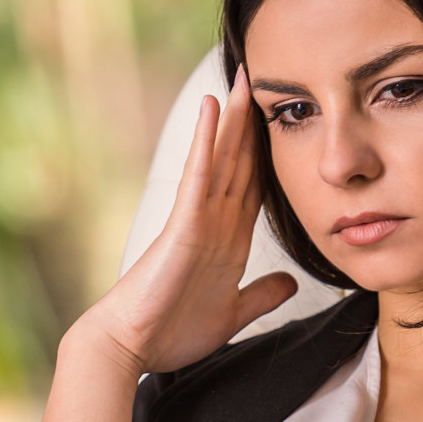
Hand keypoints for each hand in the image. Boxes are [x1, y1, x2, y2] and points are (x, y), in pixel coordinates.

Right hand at [73, 66, 298, 375]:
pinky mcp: (183, 223)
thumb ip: (261, 295)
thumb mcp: (234, 313)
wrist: (131, 346)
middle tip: (264, 77)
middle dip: (253, 122)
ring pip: (222, 157)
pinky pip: (199, 174)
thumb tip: (291, 282)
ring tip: (243, 76)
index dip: (269, 154)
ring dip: (233, 116)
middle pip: (241, 161)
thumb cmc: (171, 333)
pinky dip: (206, 140)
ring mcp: (198, 218)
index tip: (285, 122)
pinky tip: (212, 107)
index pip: (255, 186)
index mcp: (229, 240)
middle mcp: (215, 221)